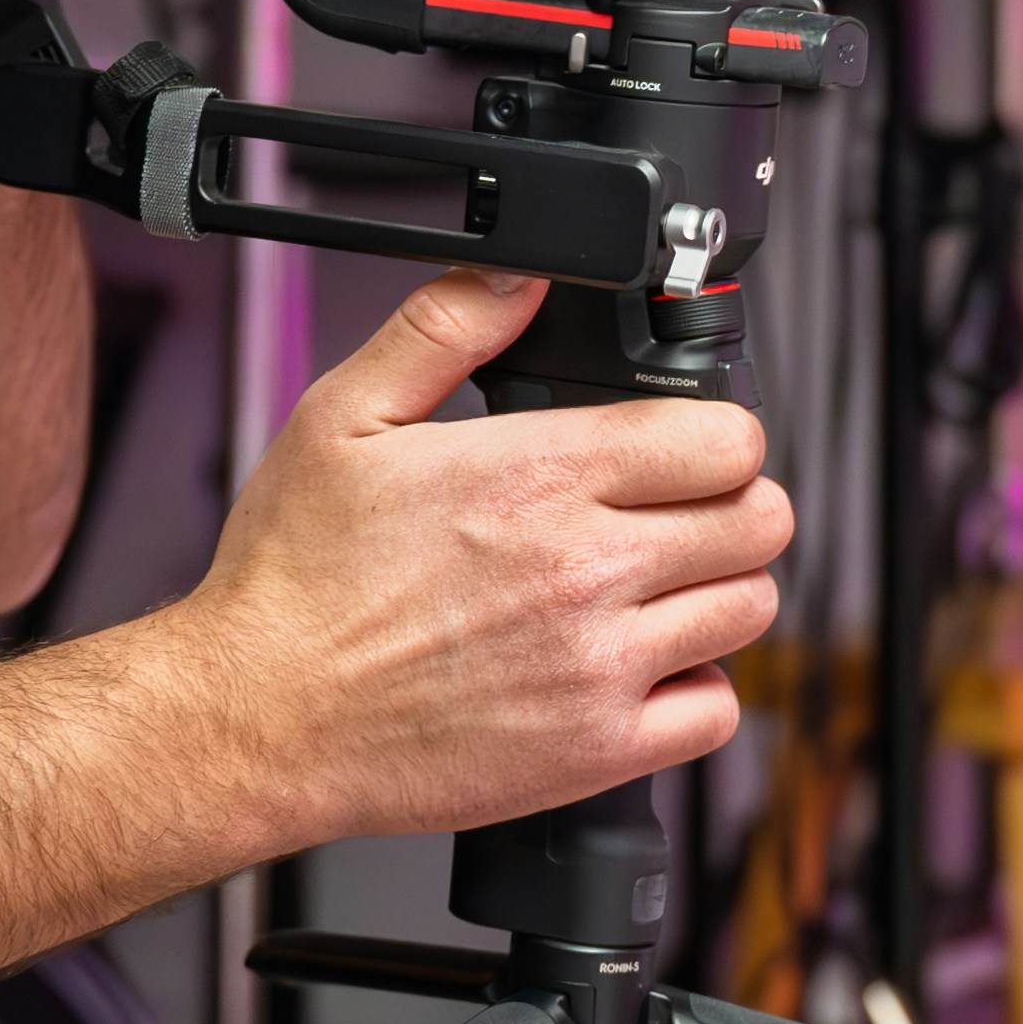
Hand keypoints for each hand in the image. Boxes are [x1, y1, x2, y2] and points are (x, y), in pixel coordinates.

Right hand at [180, 267, 790, 850]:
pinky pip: (716, 711)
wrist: (262, 714)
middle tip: (680, 510)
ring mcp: (600, 665)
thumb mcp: (343, 414)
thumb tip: (522, 274)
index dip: (716, 433)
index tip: (685, 445)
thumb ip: (444, 327)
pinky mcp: (597, 750)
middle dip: (731, 502)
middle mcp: (586, 567)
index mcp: (539, 475)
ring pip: (750, 610)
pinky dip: (694, 686)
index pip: (724, 440)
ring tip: (657, 583)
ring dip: (717, 588)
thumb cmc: (294, 576)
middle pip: (760, 521)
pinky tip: (637, 661)